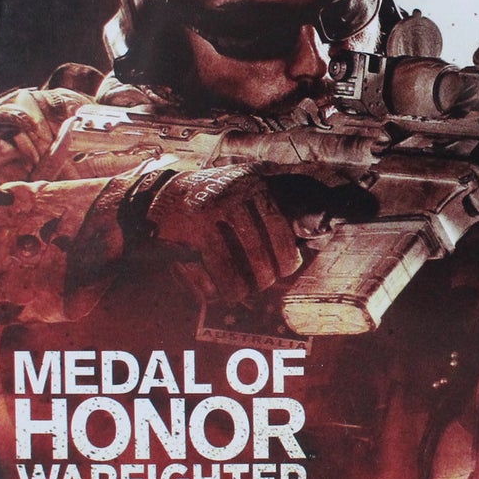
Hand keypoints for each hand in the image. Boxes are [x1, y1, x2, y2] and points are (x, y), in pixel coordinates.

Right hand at [141, 166, 371, 304]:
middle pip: (260, 254)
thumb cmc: (212, 203)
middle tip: (260, 285)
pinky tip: (215, 293)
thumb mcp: (247, 196)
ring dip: (239, 289)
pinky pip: (210, 273)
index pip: (282, 229)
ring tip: (239, 294)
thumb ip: (278, 214)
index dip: (286, 258)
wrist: (158, 196)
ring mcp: (209, 212)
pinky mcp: (188, 232)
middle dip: (263, 278)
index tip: (283, 271)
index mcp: (253, 185)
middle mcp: (234, 194)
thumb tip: (319, 231)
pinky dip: (214, 290)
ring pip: (235, 270)